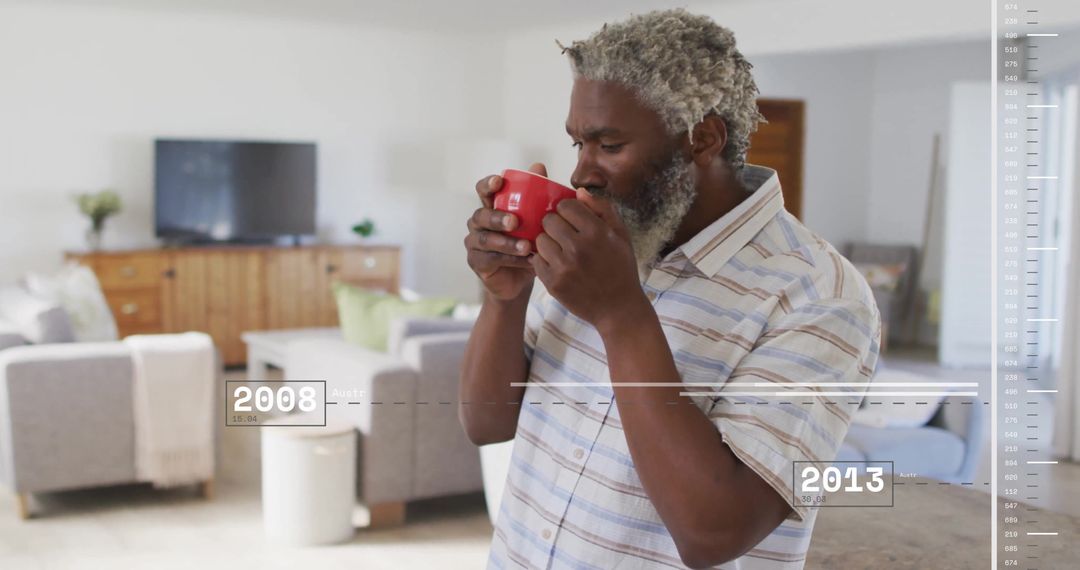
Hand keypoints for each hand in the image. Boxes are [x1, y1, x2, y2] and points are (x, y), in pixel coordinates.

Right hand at [465, 163, 545, 301]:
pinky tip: (528, 261)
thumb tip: (538, 166)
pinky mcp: (477, 262)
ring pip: (485, 239)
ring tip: (526, 247)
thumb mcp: (535, 221)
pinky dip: (510, 260)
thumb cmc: (526, 244)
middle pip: (481, 215)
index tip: (498, 182)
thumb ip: (536, 194)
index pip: (483, 191)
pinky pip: (490, 259)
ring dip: (506, 242)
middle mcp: (479, 223)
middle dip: (497, 217)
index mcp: (491, 207)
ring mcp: (475, 243)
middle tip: (515, 222)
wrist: (520, 279)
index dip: (487, 185)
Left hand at [530, 188, 649, 331]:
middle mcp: (578, 247)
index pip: (565, 206)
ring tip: (559, 250)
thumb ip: (602, 209)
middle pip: (549, 221)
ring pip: (539, 240)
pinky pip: (536, 261)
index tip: (571, 219)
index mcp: (596, 232)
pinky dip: (543, 261)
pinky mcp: (553, 283)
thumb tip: (579, 192)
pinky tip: (556, 265)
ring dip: (547, 243)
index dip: (566, 210)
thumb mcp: (621, 235)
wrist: (618, 308)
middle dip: (554, 225)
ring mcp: (564, 267)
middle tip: (563, 235)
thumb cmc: (621, 268)